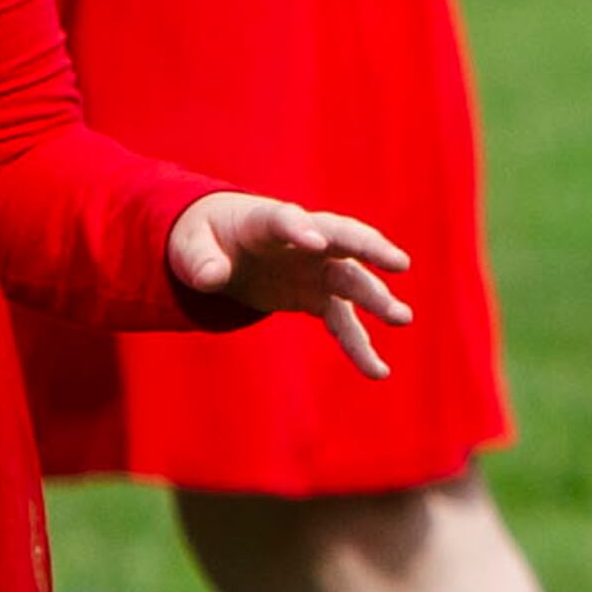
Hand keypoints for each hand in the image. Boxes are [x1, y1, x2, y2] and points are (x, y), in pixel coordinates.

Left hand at [168, 196, 414, 376]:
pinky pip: (343, 321)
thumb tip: (212, 277)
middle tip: (398, 263)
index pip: (286, 220)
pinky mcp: (317, 296)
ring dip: (376, 299)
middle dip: (369, 249)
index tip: (314, 242)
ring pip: (352, 281)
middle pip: (342, 238)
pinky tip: (377, 371)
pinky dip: (358, 345)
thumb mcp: (189, 246)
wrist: (222, 246)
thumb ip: (200, 260)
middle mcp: (302, 240)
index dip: (299, 228)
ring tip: (402, 318)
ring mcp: (315, 268)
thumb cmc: (205, 238)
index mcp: (266, 221)